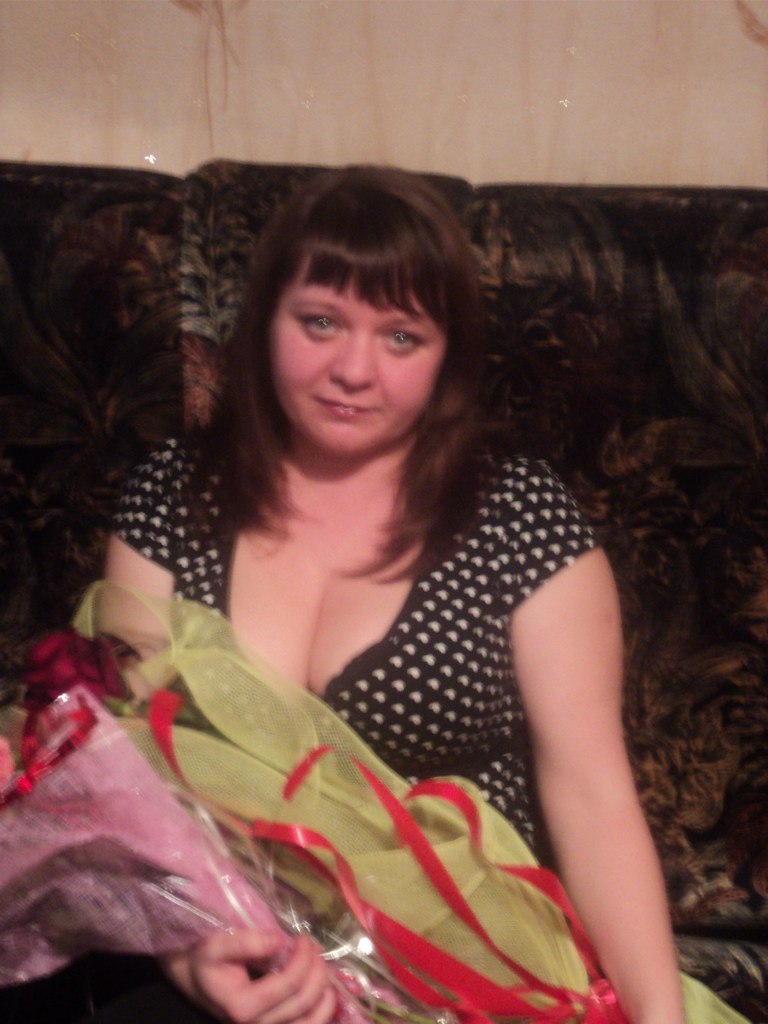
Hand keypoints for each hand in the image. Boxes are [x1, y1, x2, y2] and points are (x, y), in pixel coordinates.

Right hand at [161, 929, 337, 1023]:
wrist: (192, 977)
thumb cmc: (203, 961)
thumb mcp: (216, 946)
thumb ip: (245, 943)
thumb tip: (279, 940)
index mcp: (242, 1007)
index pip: (289, 984)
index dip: (303, 958)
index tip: (303, 936)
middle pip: (304, 1001)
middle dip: (317, 969)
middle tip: (313, 945)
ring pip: (311, 1021)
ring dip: (325, 992)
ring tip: (324, 967)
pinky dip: (322, 1011)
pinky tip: (326, 991)